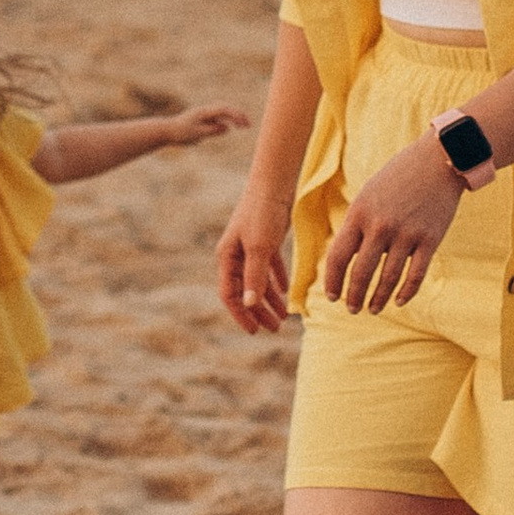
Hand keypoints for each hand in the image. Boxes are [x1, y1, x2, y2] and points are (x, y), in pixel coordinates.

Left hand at [162, 102, 248, 149]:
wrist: (167, 131)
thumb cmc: (181, 133)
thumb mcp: (198, 134)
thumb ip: (212, 130)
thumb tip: (226, 128)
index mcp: (204, 113)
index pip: (224, 110)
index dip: (236, 115)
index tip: (244, 123)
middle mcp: (205, 111)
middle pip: (225, 109)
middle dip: (238, 115)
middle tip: (248, 125)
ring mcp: (204, 115)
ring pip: (222, 113)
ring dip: (233, 118)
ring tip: (243, 126)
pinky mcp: (202, 120)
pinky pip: (217, 119)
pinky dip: (225, 122)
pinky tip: (228, 128)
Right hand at [215, 182, 292, 334]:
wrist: (274, 182)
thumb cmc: (263, 212)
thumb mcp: (259, 247)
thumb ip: (255, 276)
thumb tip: (249, 305)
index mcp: (227, 258)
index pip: (230, 295)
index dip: (241, 315)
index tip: (254, 332)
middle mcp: (235, 255)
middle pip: (245, 291)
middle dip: (258, 312)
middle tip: (275, 329)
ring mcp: (250, 248)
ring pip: (257, 281)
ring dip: (269, 300)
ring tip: (283, 317)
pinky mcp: (265, 240)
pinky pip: (268, 267)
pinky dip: (276, 281)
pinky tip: (285, 292)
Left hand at [320, 136, 463, 314]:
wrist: (439, 160)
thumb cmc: (399, 177)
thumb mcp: (369, 194)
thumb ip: (358, 224)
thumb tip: (346, 258)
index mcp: (359, 213)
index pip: (338, 256)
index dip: (332, 280)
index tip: (332, 296)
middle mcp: (380, 226)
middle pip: (361, 273)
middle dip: (354, 296)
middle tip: (353, 309)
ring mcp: (407, 233)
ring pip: (388, 278)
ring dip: (378, 298)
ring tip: (373, 308)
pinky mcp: (430, 239)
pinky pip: (416, 274)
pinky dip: (407, 292)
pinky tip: (399, 301)